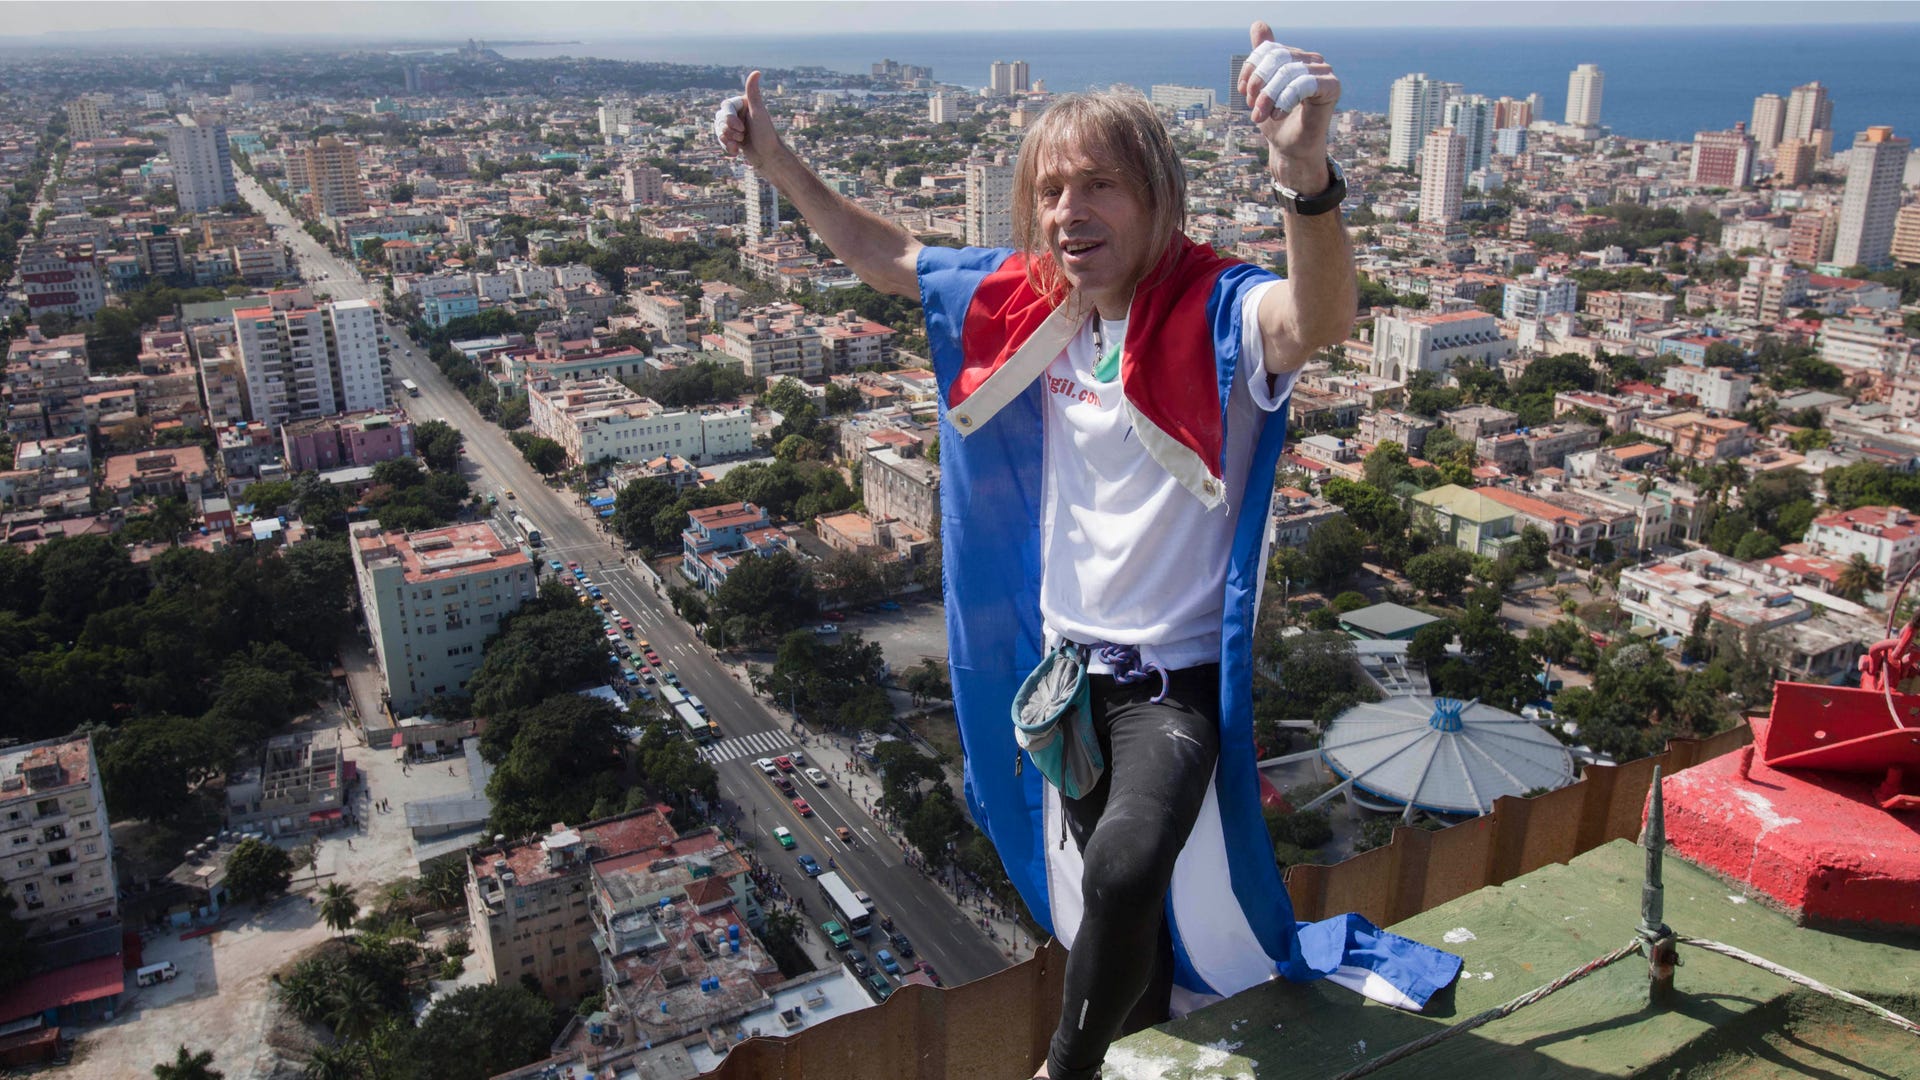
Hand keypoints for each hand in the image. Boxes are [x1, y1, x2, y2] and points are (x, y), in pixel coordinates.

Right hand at [714, 70, 783, 169]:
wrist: (769, 158)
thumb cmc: (766, 134)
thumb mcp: (758, 112)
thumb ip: (753, 93)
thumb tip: (757, 71)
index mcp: (744, 104)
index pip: (726, 106)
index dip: (730, 118)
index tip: (741, 127)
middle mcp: (740, 114)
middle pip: (720, 119)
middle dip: (729, 130)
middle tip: (743, 135)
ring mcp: (736, 127)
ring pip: (719, 130)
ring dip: (728, 139)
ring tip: (740, 143)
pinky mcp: (735, 139)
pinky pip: (722, 141)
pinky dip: (727, 147)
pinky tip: (736, 152)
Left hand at [1237, 22, 1340, 188]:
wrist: (1291, 150)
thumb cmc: (1277, 121)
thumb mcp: (1261, 88)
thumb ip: (1261, 59)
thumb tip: (1259, 24)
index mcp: (1296, 57)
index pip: (1269, 49)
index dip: (1251, 69)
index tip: (1243, 92)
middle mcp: (1313, 60)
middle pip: (1277, 57)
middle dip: (1259, 83)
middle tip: (1251, 107)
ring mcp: (1324, 71)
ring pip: (1287, 71)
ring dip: (1268, 97)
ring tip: (1260, 116)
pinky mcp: (1332, 86)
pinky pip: (1303, 83)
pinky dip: (1284, 100)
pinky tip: (1278, 115)